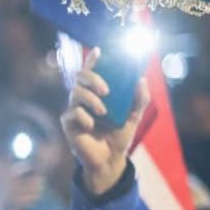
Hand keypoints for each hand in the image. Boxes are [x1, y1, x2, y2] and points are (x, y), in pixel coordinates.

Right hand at [62, 46, 149, 196]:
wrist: (110, 159)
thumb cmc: (119, 136)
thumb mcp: (134, 116)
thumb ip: (139, 99)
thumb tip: (141, 79)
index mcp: (98, 93)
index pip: (92, 72)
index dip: (93, 60)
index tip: (99, 50)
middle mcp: (84, 98)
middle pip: (80, 77)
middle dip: (93, 78)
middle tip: (107, 90)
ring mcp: (75, 110)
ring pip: (75, 93)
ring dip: (91, 99)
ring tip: (103, 111)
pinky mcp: (68, 124)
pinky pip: (72, 112)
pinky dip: (84, 117)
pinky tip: (92, 126)